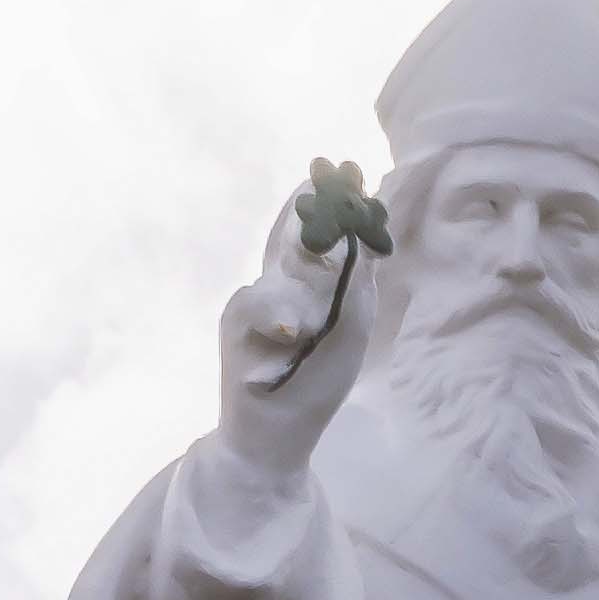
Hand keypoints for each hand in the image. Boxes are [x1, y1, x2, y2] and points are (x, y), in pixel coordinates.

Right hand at [214, 185, 382, 473]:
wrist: (276, 435)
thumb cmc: (316, 385)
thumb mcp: (350, 334)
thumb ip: (357, 291)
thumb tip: (363, 245)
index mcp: (312, 288)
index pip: (325, 239)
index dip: (336, 206)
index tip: (354, 172)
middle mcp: (281, 285)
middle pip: (294, 232)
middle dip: (312, 198)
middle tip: (328, 164)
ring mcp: (255, 300)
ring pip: (277, 261)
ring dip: (298, 234)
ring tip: (314, 200)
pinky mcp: (235, 324)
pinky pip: (255, 306)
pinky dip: (276, 318)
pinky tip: (294, 332)